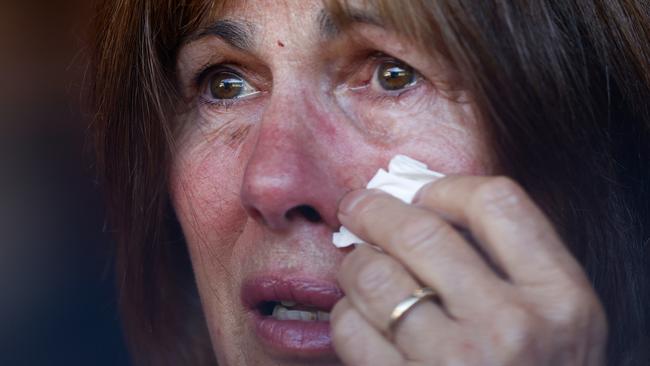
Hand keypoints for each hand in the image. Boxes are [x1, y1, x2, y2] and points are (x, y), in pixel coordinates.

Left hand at [331, 176, 606, 364]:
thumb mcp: (558, 322)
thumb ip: (512, 265)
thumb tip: (425, 205)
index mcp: (560, 298)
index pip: (496, 204)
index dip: (445, 188)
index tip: (421, 196)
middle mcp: (511, 328)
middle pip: (421, 232)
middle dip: (375, 210)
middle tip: (358, 206)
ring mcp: (456, 363)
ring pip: (374, 275)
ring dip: (356, 263)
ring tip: (360, 267)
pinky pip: (351, 328)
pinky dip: (347, 313)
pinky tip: (362, 317)